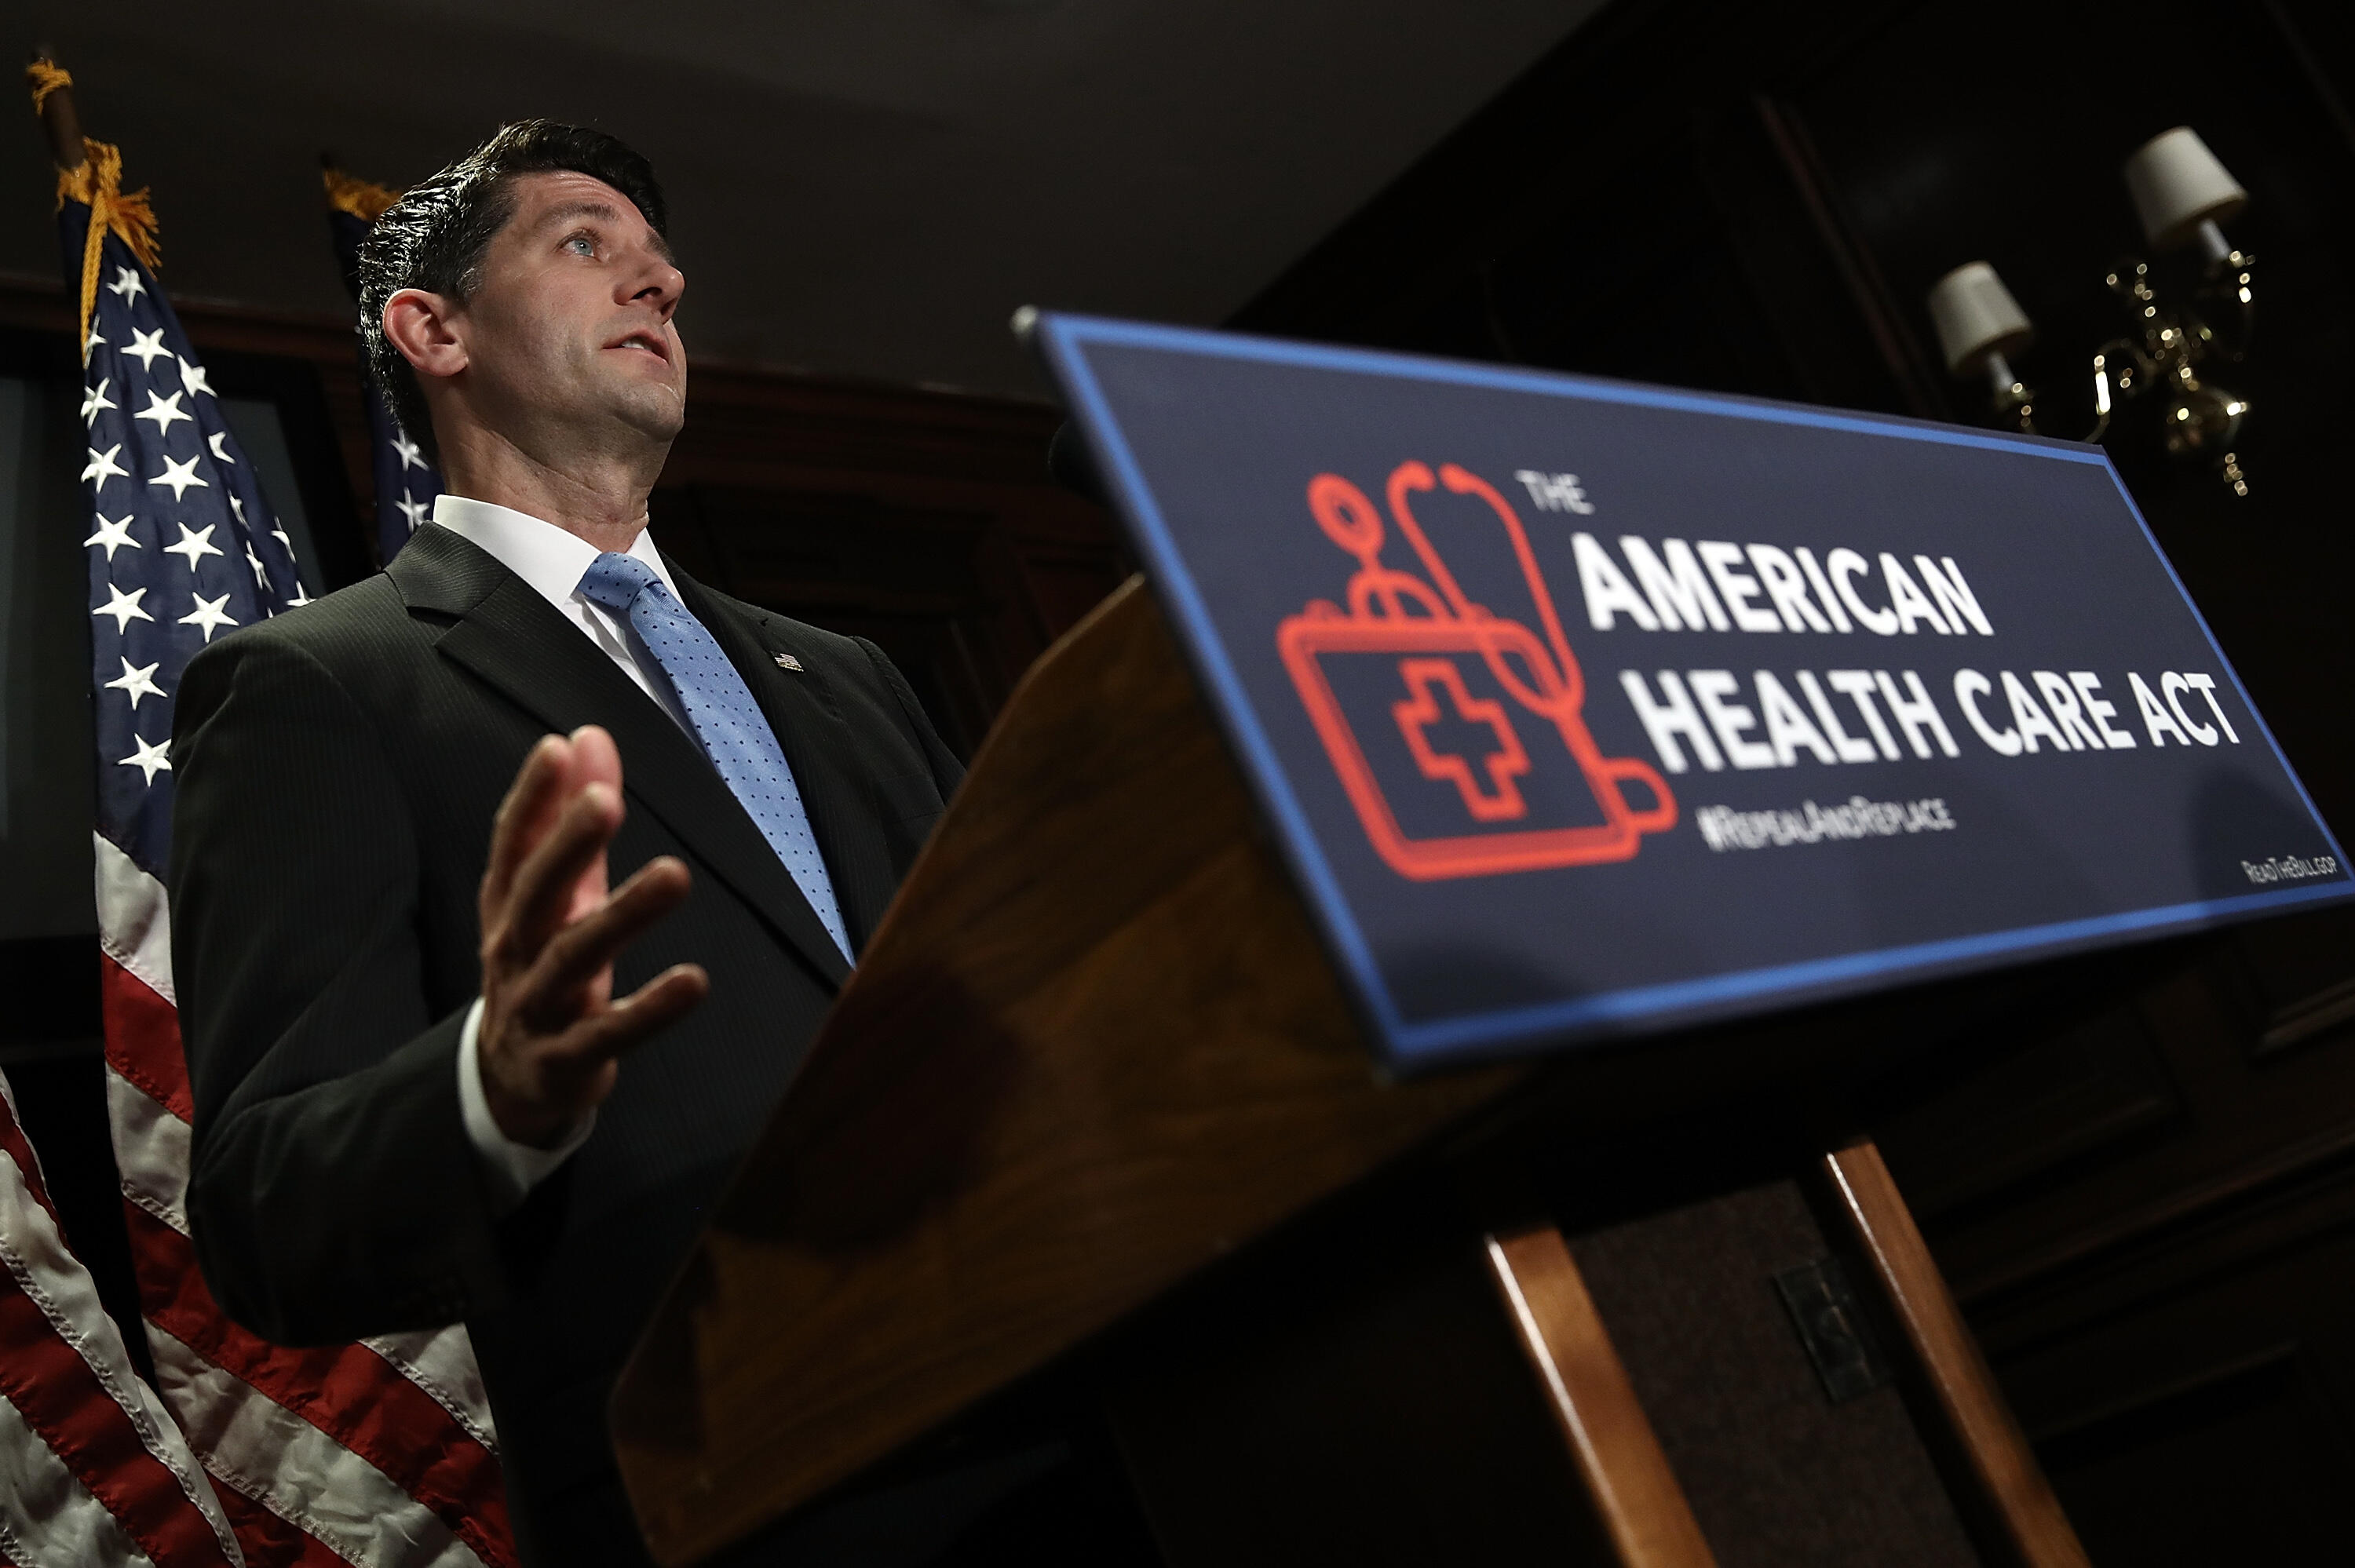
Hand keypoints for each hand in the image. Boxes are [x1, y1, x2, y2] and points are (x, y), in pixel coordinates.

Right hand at [474, 726, 707, 1147]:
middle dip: (568, 847)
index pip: (512, 846)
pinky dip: (650, 1010)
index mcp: (509, 908)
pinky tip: (694, 981)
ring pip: (574, 959)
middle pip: (536, 895)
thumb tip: (590, 734)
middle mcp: (514, 951)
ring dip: (623, 916)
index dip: (531, 799)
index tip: (557, 749)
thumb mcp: (556, 894)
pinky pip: (609, 1034)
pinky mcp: (568, 1058)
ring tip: (674, 874)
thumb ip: (570, 818)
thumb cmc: (542, 964)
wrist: (511, 1079)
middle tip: (606, 801)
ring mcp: (537, 1007)